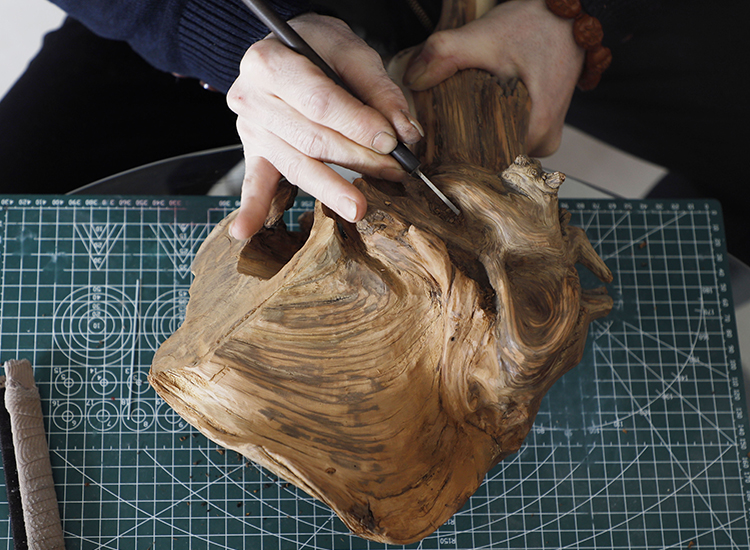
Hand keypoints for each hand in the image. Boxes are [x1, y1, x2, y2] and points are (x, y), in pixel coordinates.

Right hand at [226, 14, 423, 239]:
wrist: (283, 48)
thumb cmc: (316, 46)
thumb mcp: (349, 49)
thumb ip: (378, 88)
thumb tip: (405, 132)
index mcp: (269, 62)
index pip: (319, 102)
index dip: (357, 124)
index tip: (391, 142)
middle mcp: (251, 97)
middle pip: (310, 139)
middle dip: (357, 159)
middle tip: (393, 173)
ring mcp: (250, 129)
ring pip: (296, 165)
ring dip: (330, 189)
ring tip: (359, 208)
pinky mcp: (254, 152)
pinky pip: (254, 183)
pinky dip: (251, 209)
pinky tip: (244, 232)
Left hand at [402, 0, 584, 156]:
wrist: (568, 14)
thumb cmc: (538, 26)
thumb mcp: (485, 36)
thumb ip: (445, 55)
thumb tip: (415, 79)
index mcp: (536, 132)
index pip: (487, 163)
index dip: (456, 152)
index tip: (436, 141)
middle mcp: (543, 141)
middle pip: (491, 157)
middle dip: (464, 139)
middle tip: (444, 118)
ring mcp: (543, 134)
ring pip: (498, 145)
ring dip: (477, 128)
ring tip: (463, 108)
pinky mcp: (540, 124)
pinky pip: (507, 132)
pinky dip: (490, 120)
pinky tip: (480, 105)